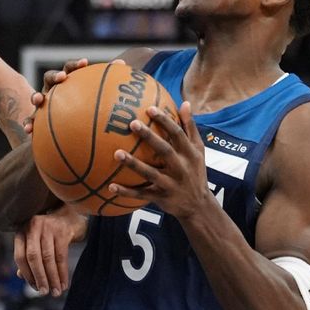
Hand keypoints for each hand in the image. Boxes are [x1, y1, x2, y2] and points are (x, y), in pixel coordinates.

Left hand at [14, 204, 88, 295]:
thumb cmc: (50, 233)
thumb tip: (20, 276)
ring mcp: (48, 228)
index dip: (26, 274)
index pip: (19, 256)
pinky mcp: (62, 231)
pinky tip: (64, 283)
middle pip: (33, 257)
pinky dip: (62, 272)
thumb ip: (27, 256)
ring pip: (48, 258)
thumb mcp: (36, 241)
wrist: (70, 217)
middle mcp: (33, 227)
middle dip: (39, 277)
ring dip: (52, 278)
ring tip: (56, 291)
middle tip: (44, 292)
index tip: (34, 287)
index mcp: (22, 231)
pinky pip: (61, 256)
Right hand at [24, 58, 125, 134]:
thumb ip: (106, 89)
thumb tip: (124, 70)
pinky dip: (28, 124)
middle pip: (50, 78)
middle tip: (63, 78)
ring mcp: (43, 104)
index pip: (70, 69)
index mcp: (67, 84)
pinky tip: (29, 131)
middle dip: (55, 76)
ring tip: (38, 100)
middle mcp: (53, 90)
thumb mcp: (93, 101)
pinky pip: (31, 121)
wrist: (61, 128)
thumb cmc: (80, 111)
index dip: (76, 65)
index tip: (85, 63)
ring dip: (36, 97)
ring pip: (36, 97)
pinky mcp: (36, 119)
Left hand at [109, 102, 212, 219]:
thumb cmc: (195, 172)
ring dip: (134, 164)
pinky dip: (127, 192)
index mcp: (189, 154)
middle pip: (164, 150)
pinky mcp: (161, 198)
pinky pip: (141, 195)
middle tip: (132, 123)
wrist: (199, 206)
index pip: (178, 134)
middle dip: (149, 137)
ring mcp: (170, 184)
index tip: (150, 108)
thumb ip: (190, 127)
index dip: (165, 121)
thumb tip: (185, 103)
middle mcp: (181, 168)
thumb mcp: (199, 150)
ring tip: (117, 153)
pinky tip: (110, 186)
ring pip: (150, 173)